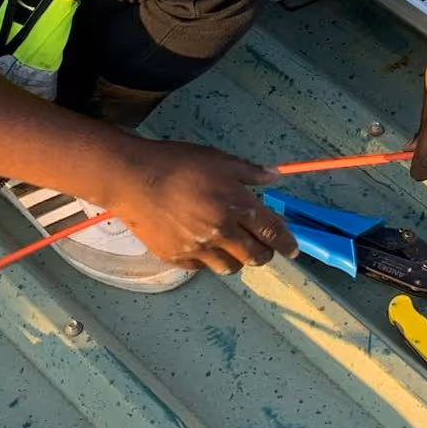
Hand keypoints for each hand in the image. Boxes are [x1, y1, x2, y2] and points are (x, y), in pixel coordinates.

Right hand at [106, 140, 298, 275]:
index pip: (271, 231)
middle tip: (261, 246)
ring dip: (237, 259)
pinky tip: (202, 244)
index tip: (293, 249)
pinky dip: (208, 259)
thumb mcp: (220, 160)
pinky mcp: (177, 258)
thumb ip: (250, 172)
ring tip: (232, 245)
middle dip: (264, 253)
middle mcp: (221, 232)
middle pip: (255, 256)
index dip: (286, 242)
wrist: (133, 179)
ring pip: (231, 267)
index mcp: (236, 205)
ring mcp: (198, 249)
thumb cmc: (178, 163)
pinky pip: (202, 268)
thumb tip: (275, 177)